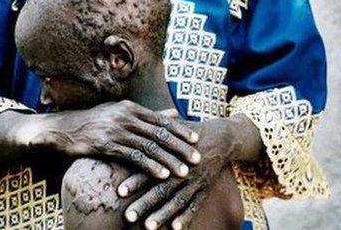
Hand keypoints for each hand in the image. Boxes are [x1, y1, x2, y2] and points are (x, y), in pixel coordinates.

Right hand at [37, 100, 201, 178]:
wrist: (64, 129)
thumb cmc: (95, 121)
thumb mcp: (121, 112)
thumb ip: (148, 115)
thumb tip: (173, 112)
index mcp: (131, 107)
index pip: (161, 119)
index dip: (179, 130)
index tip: (196, 140)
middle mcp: (126, 116)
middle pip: (159, 133)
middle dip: (180, 147)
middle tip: (197, 158)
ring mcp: (117, 130)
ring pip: (149, 146)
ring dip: (168, 160)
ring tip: (182, 171)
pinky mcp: (107, 145)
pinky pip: (133, 157)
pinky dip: (149, 166)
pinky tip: (160, 175)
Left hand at [117, 117, 234, 229]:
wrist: (221, 137)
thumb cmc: (189, 132)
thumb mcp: (172, 128)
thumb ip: (151, 130)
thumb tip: (126, 121)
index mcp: (170, 155)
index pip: (149, 169)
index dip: (135, 180)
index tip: (119, 192)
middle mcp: (182, 169)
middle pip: (161, 189)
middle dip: (144, 203)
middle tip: (128, 216)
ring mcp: (195, 181)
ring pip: (177, 201)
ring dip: (163, 215)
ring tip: (148, 227)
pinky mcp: (204, 189)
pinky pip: (195, 205)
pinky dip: (186, 217)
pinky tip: (175, 228)